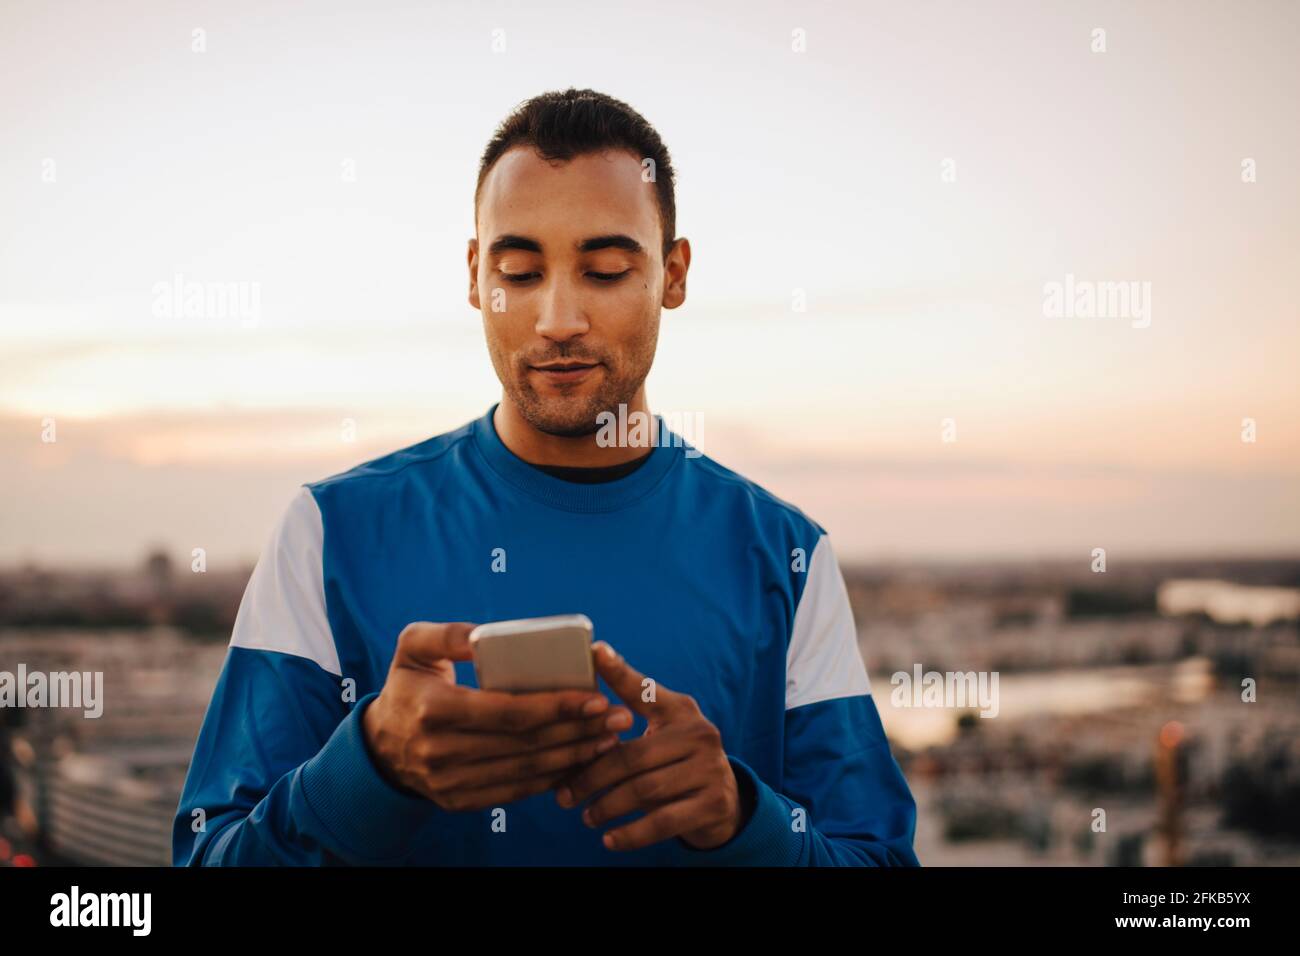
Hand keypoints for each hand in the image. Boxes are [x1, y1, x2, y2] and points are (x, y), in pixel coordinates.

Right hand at [362, 622, 632, 811]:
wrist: (380, 744)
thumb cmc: (408, 684)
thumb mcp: (413, 646)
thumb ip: (449, 634)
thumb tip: (488, 635)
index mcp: (434, 710)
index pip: (507, 712)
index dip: (556, 706)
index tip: (596, 697)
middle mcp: (441, 752)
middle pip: (525, 744)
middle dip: (578, 731)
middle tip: (619, 718)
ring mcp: (450, 782)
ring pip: (525, 771)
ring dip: (573, 757)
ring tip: (608, 739)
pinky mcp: (459, 801)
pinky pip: (514, 792)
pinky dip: (551, 779)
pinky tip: (579, 762)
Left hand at [554, 641, 744, 850]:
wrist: (724, 801)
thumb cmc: (675, 762)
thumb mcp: (660, 734)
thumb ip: (625, 720)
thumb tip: (575, 707)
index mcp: (681, 710)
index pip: (645, 689)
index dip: (619, 671)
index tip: (595, 651)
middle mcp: (700, 734)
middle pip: (633, 755)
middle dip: (593, 777)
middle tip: (564, 796)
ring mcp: (710, 768)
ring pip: (645, 790)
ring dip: (608, 806)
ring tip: (586, 816)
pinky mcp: (713, 803)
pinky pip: (663, 821)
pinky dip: (632, 833)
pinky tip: (609, 839)